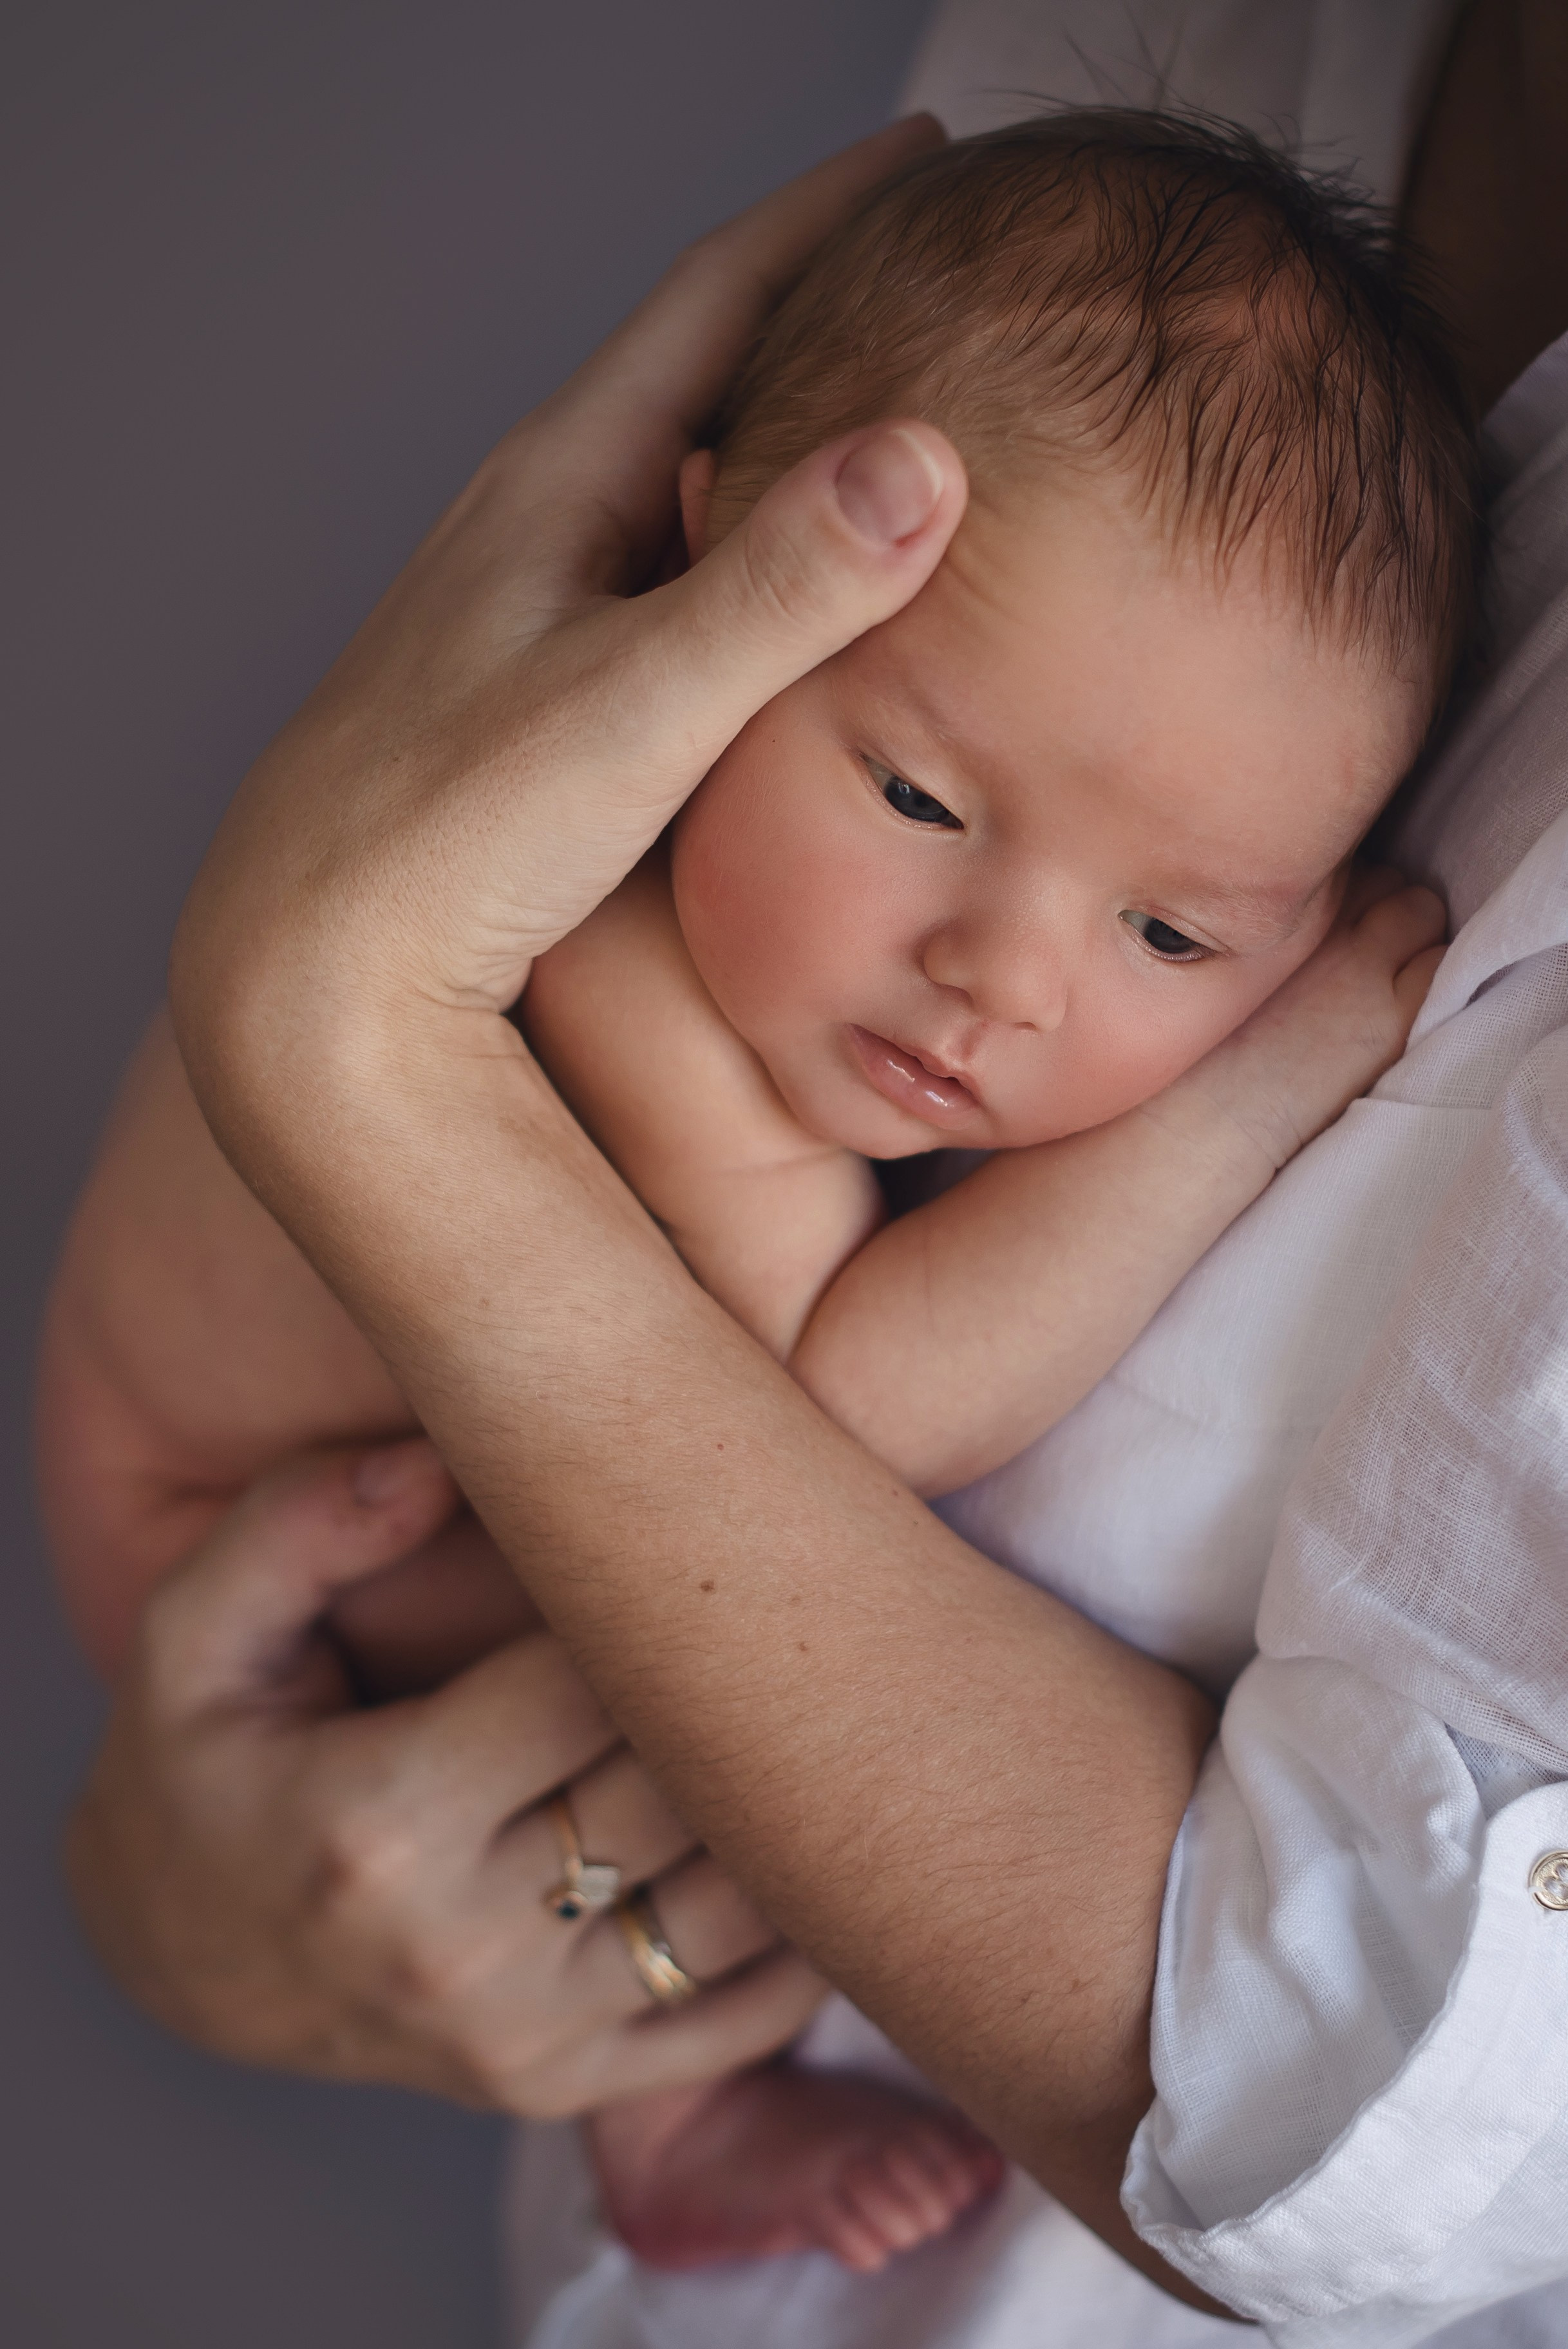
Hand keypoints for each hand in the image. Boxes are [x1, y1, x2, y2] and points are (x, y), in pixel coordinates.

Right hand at [67, 1441, 824, 2114]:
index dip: (657, 1599)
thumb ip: (295, 1525)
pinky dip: (800, 1924)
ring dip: (788, 1795)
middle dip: (738, 1683)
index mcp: (376, 1828)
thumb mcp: (191, 1632)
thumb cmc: (202, 1765)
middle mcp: (458, 1951)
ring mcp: (521, 2038)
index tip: (685, 1531)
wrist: (181, 1953)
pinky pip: (743, 2013)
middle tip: (778, 1592)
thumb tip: (433, 1463)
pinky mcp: (565, 2087)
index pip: (593, 1686)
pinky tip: (801, 1826)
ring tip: (806, 1693)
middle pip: (679, 1787)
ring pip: (738, 1902)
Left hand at [168, 119, 967, 1215]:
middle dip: (814, 306)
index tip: (929, 151)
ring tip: (879, 410)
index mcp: (562, 482)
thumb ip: (779, 590)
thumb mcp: (634, 705)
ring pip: (686, 479)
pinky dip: (749, 549)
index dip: (827, 212)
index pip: (714, 296)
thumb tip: (921, 456)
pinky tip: (783, 586)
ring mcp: (538, 603)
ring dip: (780, 433)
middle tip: (923, 264)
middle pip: (702, 371)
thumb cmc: (450, 834)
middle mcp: (543, 522)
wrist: (317, 962)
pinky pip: (672, 574)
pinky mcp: (542, 687)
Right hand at [1162, 873, 1446, 1180]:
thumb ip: (1274, 927)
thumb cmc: (1208, 1051)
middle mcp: (1324, 925)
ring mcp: (1365, 968)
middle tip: (1368, 950)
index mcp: (1279, 911)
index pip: (1343, 868)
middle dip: (1384, 907)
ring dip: (1413, 934)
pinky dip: (1429, 974)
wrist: (1213, 1116)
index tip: (1338, 926)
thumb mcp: (1229, 964)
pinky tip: (1402, 1004)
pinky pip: (1440, 963)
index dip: (1347, 897)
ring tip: (1388, 976)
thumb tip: (1308, 910)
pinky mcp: (1395, 1015)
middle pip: (1386, 881)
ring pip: (1422, 912)